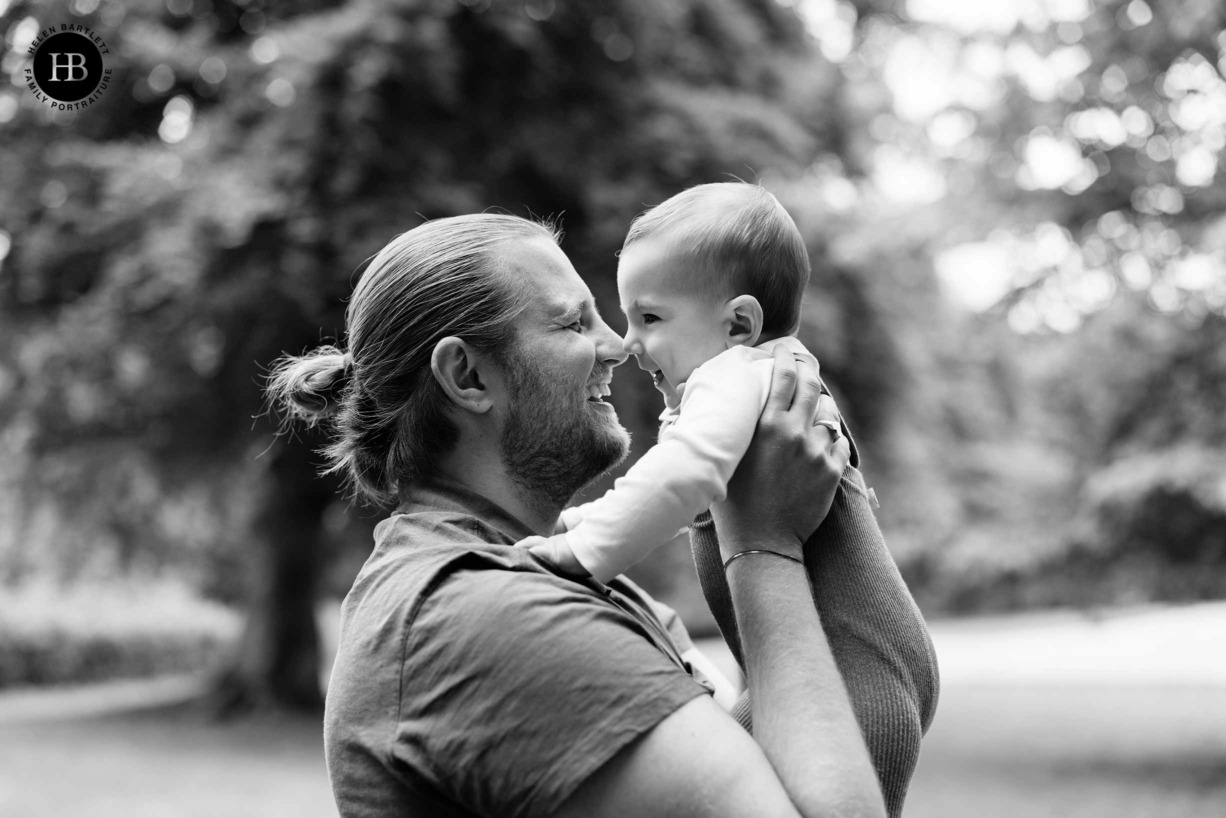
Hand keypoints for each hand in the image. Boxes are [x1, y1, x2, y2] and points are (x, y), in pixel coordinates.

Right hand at [715, 347, 851, 562]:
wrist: (762, 541)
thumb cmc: (733, 503)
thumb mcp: (722, 460)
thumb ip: (720, 430)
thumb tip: (686, 406)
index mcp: (766, 426)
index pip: (783, 377)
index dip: (786, 357)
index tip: (785, 350)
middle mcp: (794, 433)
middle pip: (811, 386)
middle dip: (809, 369)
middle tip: (804, 364)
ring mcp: (816, 451)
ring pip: (829, 412)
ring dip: (821, 406)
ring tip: (814, 405)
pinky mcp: (832, 471)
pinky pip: (839, 441)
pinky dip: (831, 437)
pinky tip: (822, 439)